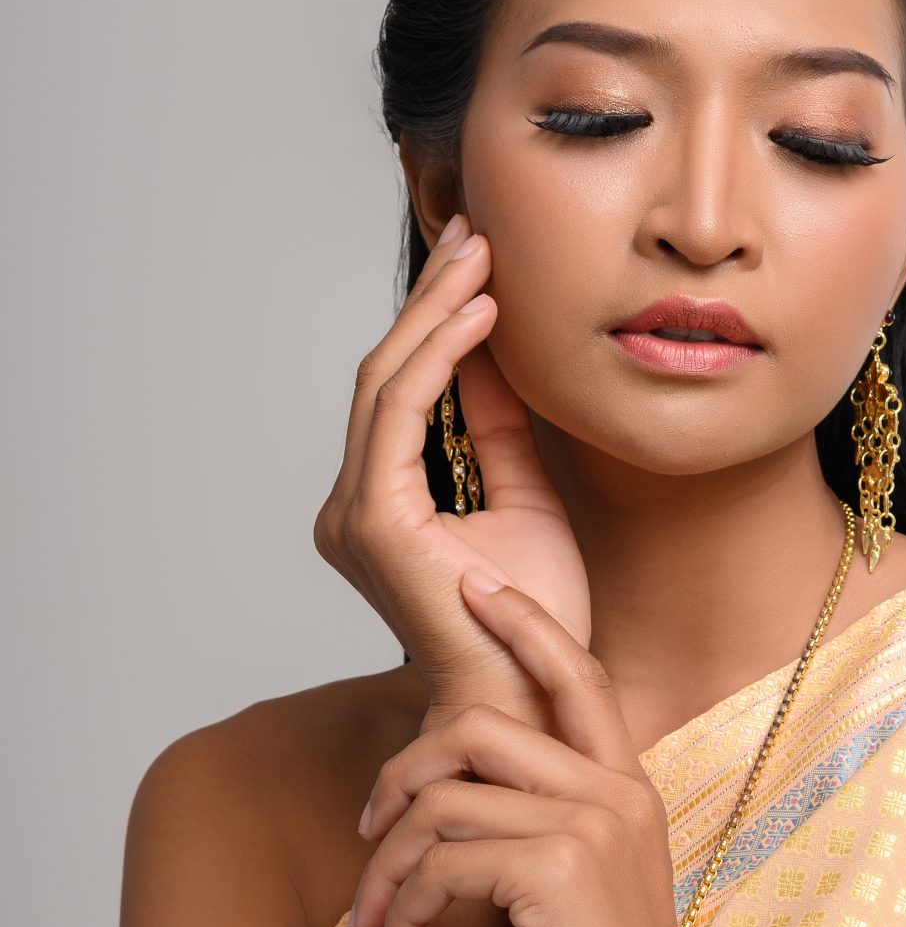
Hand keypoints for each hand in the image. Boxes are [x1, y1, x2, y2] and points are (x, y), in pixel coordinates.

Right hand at [312, 213, 589, 721]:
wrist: (532, 696)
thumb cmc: (531, 621)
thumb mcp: (527, 500)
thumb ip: (501, 431)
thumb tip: (497, 352)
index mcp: (380, 507)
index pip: (401, 394)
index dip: (436, 321)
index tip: (479, 261)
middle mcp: (353, 508)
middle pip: (386, 376)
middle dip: (431, 297)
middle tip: (474, 231)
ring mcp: (356, 514)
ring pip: (387, 382)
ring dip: (437, 310)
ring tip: (482, 254)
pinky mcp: (375, 520)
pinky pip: (400, 414)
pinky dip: (441, 356)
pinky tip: (483, 315)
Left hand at [345, 572, 723, 926]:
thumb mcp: (586, 902)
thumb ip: (547, 839)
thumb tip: (466, 806)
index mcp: (628, 790)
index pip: (577, 674)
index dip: (522, 622)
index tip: (472, 587)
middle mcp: (614, 792)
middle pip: (477, 723)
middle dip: (400, 774)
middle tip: (368, 839)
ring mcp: (589, 827)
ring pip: (442, 795)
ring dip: (384, 864)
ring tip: (372, 924)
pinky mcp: (555, 873)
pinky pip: (440, 856)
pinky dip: (400, 905)